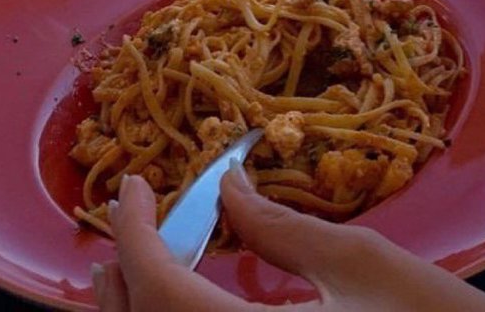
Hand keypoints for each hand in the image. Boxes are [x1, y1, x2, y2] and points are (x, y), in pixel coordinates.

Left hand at [92, 168, 484, 310]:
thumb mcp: (362, 266)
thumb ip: (283, 230)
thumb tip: (228, 191)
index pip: (158, 286)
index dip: (132, 228)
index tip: (132, 184)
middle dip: (122, 274)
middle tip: (130, 219)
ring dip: (138, 308)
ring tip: (140, 262)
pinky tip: (190, 304)